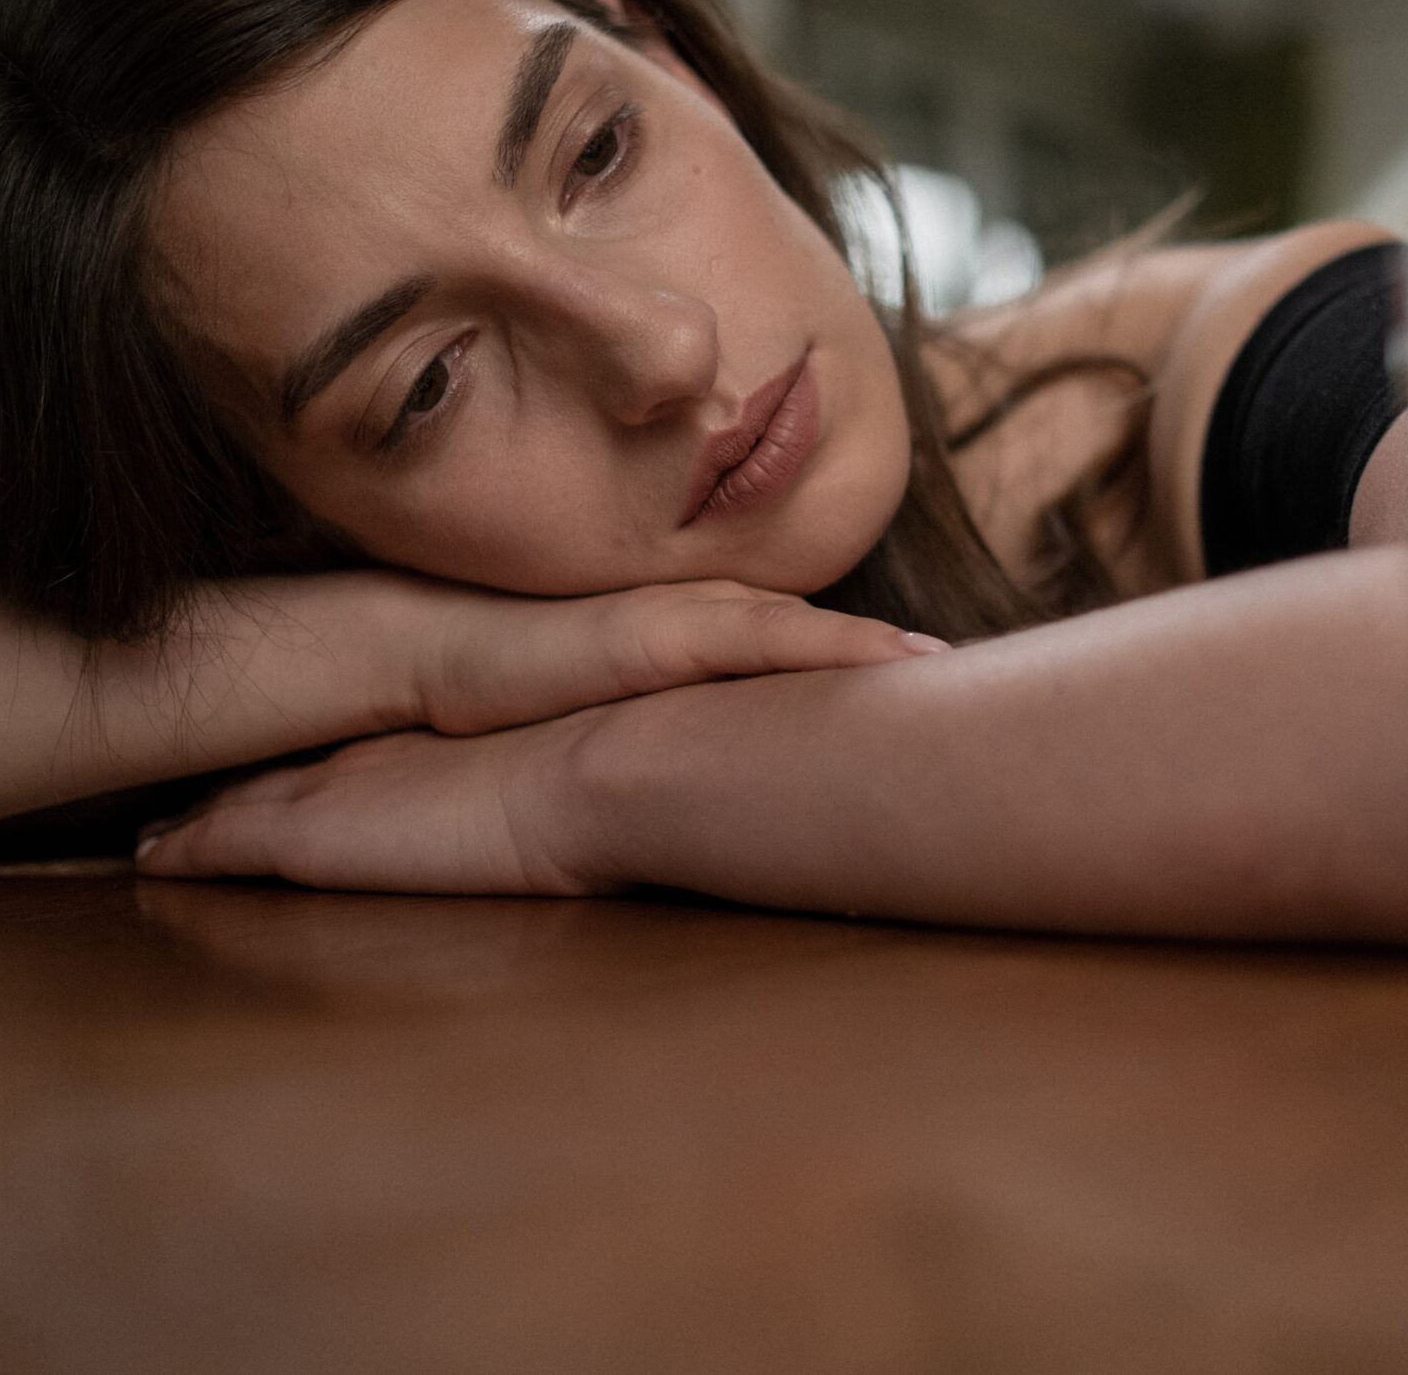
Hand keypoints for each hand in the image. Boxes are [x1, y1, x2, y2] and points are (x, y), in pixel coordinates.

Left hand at [135, 721, 585, 893]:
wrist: (611, 762)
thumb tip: (641, 762)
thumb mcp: (592, 757)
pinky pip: (219, 843)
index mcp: (433, 729)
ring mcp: (338, 786)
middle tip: (187, 784)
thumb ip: (580, 764)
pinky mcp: (312, 834)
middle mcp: (373, 748)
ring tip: (146, 831)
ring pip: (235, 797)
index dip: (309, 740)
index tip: (276, 748)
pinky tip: (143, 861)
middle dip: (234, 768)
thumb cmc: (625, 758)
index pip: (350, 733)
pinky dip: (180, 852)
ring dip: (194, 811)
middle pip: (279, 756)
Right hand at [405, 577, 943, 735]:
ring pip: (804, 631)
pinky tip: (894, 659)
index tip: (932, 684)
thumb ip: (648, 732)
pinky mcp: (659, 634)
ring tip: (949, 666)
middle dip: (890, 652)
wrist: (428, 651)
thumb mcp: (595, 720)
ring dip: (877, 649)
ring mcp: (682, 618)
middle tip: (979, 674)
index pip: (787, 647)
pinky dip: (831, 645)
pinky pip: (765, 639)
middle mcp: (696, 617)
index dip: (858, 663)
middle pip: (814, 635)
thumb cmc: (503, 690)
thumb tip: (689, 790)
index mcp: (685, 638)